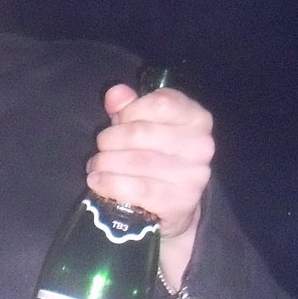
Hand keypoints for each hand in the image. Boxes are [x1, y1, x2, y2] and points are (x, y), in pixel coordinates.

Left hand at [88, 82, 213, 287]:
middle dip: (110, 139)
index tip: (118, 121)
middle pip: (141, 133)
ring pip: (137, 161)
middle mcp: (201, 145)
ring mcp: (193, 175)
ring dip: (106, 162)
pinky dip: (110, 184)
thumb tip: (115, 93)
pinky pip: (137, 189)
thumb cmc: (155, 155)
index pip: (160, 103)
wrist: (173, 204)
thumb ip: (128, 106)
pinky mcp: (180, 202)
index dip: (130, 111)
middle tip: (101, 147)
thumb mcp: (142, 124)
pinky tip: (97, 181)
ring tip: (96, 165)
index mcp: (197, 118)